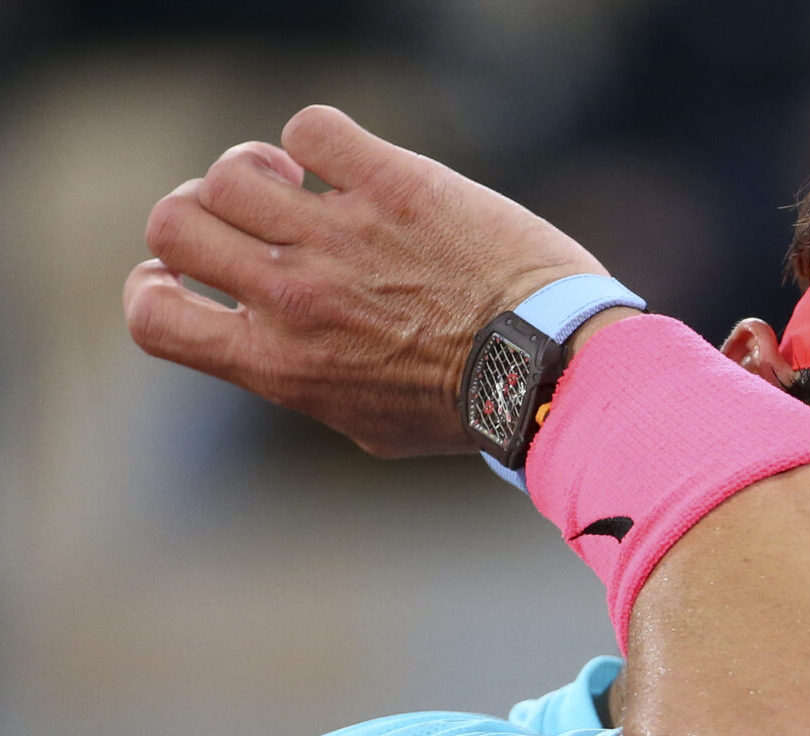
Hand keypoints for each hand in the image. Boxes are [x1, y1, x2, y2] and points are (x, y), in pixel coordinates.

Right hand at [124, 106, 607, 456]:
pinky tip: (355, 167)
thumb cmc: (469, 409)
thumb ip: (305, 380)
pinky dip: (321, 141)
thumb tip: (274, 345)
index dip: (150, 287)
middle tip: (251, 226)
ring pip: (230, 171)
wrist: (549, 370)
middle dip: (196, 217)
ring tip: (300, 187)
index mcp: (280, 365)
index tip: (181, 277)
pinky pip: (312, 128)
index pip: (152, 317)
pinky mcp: (393, 185)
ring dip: (253, 171)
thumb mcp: (368, 423)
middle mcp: (295, 299)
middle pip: (173, 223)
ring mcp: (340, 237)